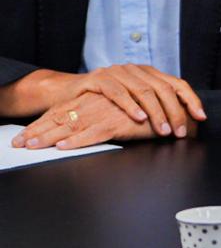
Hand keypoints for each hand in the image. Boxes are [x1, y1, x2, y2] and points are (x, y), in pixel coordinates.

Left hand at [12, 92, 162, 149]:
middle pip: (61, 118)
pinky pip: (94, 134)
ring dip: (49, 138)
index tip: (23, 136)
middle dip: (37, 131)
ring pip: (72, 126)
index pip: (62, 112)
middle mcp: (98, 103)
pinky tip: (63, 147)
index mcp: (96, 100)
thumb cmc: (148, 114)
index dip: (41, 124)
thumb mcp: (119, 111)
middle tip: (18, 143)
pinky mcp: (119, 123)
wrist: (174, 112)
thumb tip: (79, 126)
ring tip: (31, 146)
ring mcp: (108, 112)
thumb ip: (100, 113)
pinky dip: (77, 141)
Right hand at [36, 65, 204, 137]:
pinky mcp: (98, 79)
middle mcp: (136, 70)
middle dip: (175, 112)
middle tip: (178, 132)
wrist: (66, 94)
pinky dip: (130, 106)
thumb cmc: (103, 102)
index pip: (177, 84)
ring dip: (156, 112)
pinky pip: (118, 92)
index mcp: (149, 74)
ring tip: (163, 130)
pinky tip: (139, 118)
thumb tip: (181, 122)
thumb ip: (154, 106)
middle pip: (164, 89)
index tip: (201, 118)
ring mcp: (117, 72)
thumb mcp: (133, 102)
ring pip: (144, 90)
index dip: (191, 100)